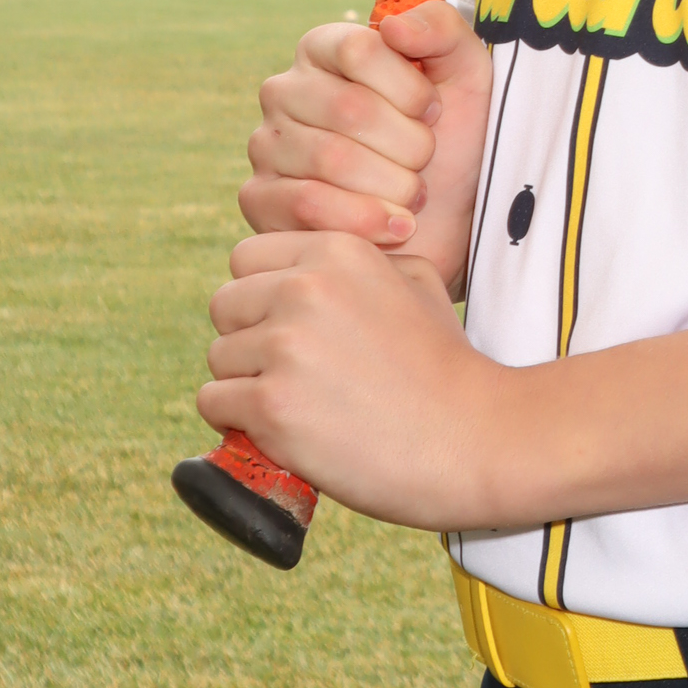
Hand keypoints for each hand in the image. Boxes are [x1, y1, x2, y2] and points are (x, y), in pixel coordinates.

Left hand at [196, 230, 502, 526]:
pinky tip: (282, 429)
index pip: (247, 258)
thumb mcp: (415, 281)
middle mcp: (304, 287)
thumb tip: (303, 267)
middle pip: (225, 303)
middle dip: (249, 337)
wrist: (471, 438)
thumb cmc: (444, 365)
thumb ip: (356, 262)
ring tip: (297, 403)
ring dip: (245, 382)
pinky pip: (215, 402)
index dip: (265, 295)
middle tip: (293, 370)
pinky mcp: (271, 405)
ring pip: (219, 356)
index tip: (294, 329)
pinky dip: (239, 422)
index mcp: (336, 250)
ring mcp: (285, 346)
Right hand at [240, 4, 494, 294]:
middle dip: (409, 144)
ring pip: (330, 158)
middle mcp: (285, 89)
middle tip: (426, 163)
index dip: (410, 88)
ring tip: (414, 196)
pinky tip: (395, 228)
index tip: (434, 112)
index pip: (360, 50)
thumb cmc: (451, 140)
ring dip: (393, 185)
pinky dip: (365, 220)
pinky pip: (307, 204)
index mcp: (325, 48)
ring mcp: (267, 144)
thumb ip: (442, 28)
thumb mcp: (465, 74)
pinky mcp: (261, 198)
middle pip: (349, 108)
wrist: (443, 223)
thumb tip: (393, 27)